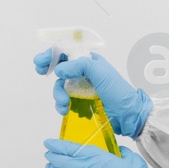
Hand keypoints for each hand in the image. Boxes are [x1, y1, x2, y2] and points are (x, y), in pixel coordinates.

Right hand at [32, 49, 153, 137]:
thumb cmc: (118, 91)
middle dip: (49, 70)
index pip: (67, 53)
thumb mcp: (100, 72)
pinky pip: (64, 101)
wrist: (128, 114)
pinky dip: (61, 105)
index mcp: (89, 62)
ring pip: (60, 86)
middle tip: (41, 72)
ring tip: (63, 103)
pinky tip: (65, 110)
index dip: (52, 54)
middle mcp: (84, 73)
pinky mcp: (80, 102)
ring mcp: (81, 88)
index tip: (41, 61)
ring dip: (57, 94)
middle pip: (60, 68)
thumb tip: (59, 69)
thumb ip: (79, 66)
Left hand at [43, 140, 151, 167]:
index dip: (57, 145)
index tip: (49, 143)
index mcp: (95, 156)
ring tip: (48, 167)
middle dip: (52, 157)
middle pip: (62, 162)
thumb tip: (121, 153)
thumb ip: (122, 154)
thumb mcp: (130, 159)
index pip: (70, 149)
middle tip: (48, 154)